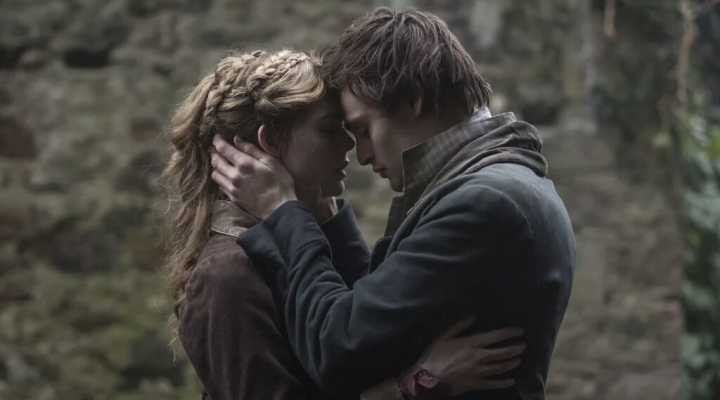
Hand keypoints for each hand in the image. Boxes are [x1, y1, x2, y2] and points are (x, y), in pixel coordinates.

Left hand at [210, 135, 295, 218]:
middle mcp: (234, 176)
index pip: (223, 149)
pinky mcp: (233, 198)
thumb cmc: (280, 183)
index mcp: (244, 164)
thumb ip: (253, 149)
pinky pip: (220, 186)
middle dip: (214, 152)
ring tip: (221, 162)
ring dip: (216, 166)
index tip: (217, 137)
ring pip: (215, 174)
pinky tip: (226, 176)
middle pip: (216, 161)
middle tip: (217, 148)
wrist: (280, 209)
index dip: (218, 141)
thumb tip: (238, 139)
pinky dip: (221, 179)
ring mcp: (232, 188)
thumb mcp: (272, 161)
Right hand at [409, 320, 524, 395]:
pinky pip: (493, 383)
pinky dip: (503, 382)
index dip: (509, 333)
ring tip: (519, 359)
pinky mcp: (475, 384)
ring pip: (500, 367)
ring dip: (511, 363)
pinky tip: (511, 380)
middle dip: (515, 349)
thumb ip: (459, 326)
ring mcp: (478, 372)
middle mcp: (478, 357)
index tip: (519, 331)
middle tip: (523, 346)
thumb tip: (472, 317)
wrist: (428, 377)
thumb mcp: (443, 336)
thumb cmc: (434, 355)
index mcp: (471, 343)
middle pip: (502, 353)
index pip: (495, 337)